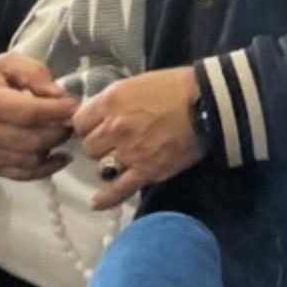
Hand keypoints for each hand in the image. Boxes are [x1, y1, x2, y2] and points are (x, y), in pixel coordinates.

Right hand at [0, 52, 78, 180]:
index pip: (30, 112)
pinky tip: (60, 156)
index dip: (58, 111)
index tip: (75, 105)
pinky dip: (46, 168)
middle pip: (33, 140)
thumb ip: (34, 74)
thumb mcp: (8, 64)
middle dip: (60, 130)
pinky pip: (24, 174)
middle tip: (73, 120)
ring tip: (63, 132)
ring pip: (31, 159)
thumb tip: (59, 95)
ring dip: (54, 147)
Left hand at [73, 67, 205, 209]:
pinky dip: (106, 198)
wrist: (206, 103)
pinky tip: (97, 203)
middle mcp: (114, 127)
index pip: (80, 121)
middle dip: (99, 144)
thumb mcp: (135, 83)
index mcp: (110, 101)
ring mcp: (128, 151)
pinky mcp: (146, 171)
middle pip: (89, 146)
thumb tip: (98, 114)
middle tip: (113, 140)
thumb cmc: (174, 87)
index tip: (96, 126)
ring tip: (122, 157)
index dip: (88, 125)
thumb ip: (113, 101)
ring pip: (100, 166)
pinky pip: (118, 190)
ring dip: (108, 163)